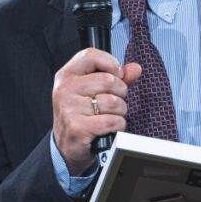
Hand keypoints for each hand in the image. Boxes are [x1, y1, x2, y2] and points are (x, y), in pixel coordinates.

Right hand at [51, 48, 141, 173]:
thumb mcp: (94, 91)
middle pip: (109, 80)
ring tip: (109, 115)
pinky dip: (118, 125)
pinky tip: (109, 127)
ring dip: (120, 111)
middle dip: (120, 93)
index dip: (111, 63)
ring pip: (113, 102)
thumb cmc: (82, 115)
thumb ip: (116, 77)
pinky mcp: (78, 127)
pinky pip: (113, 120)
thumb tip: (135, 68)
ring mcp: (69, 108)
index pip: (91, 55)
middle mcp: (65, 89)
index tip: (116, 75)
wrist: (67, 146)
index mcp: (67, 75)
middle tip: (113, 102)